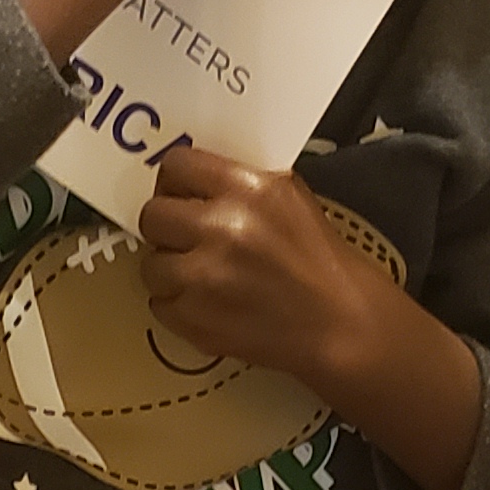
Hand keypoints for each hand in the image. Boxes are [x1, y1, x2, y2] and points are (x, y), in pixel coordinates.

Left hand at [137, 149, 485, 489]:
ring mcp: (203, 278)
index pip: (175, 166)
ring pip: (149, 265)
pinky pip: (159, 305)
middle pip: (152, 215)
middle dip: (166, 227)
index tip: (180, 196)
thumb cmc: (319, 258)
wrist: (340, 323)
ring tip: (201, 277)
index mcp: (246, 189)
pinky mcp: (195, 320)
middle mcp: (220, 229)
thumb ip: (237, 183)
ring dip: (170, 271)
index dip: (173, 182)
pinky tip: (210, 304)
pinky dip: (178, 306)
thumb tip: (189, 182)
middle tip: (187, 239)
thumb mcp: (289, 196)